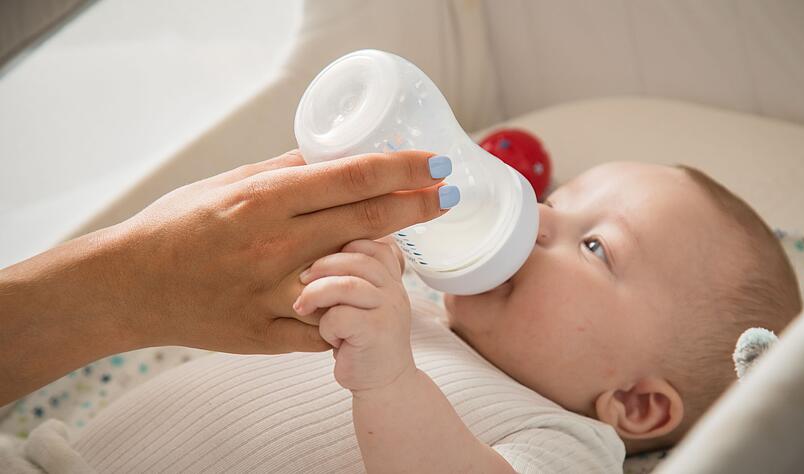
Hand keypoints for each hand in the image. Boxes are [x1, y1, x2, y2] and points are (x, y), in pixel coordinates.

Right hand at [0, 149, 452, 402]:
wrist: (129, 287)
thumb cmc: (176, 227)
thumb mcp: (228, 184)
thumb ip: (285, 171)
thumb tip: (335, 154)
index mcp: (263, 200)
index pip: (352, 178)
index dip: (403, 170)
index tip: (436, 164)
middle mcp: (273, 245)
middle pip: (367, 223)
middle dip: (417, 206)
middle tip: (447, 194)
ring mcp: (272, 294)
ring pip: (355, 278)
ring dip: (388, 261)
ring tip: (400, 248)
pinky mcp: (266, 334)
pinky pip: (328, 325)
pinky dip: (350, 310)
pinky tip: (361, 298)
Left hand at [293, 239, 414, 391]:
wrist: (384, 384)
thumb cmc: (363, 342)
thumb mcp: (364, 304)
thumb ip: (353, 279)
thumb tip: (311, 252)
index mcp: (391, 279)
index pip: (371, 244)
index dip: (342, 246)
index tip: (320, 265)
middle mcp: (395, 290)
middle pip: (357, 258)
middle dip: (321, 266)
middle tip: (300, 281)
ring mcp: (389, 311)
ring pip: (348, 285)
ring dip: (316, 293)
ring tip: (301, 306)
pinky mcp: (376, 333)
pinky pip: (340, 316)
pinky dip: (325, 325)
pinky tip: (327, 337)